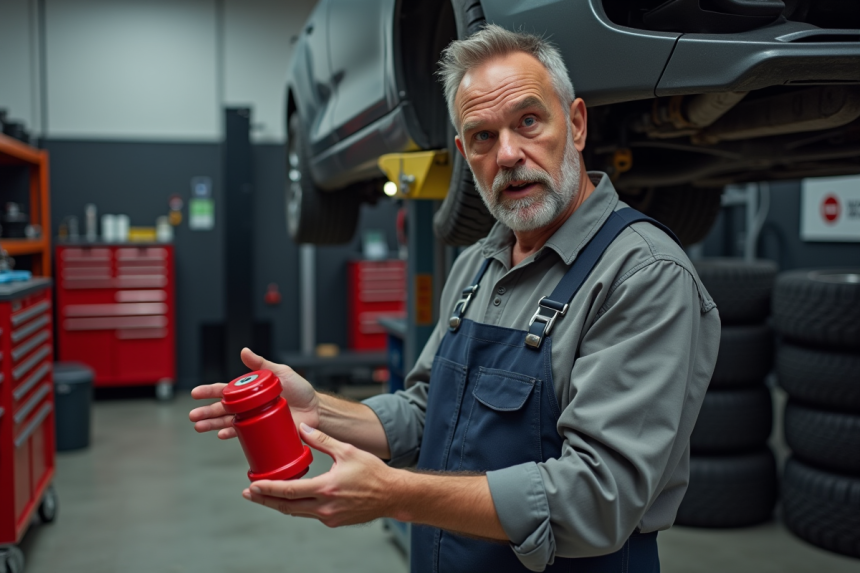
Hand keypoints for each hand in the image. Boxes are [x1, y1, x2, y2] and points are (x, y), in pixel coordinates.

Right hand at [189, 348, 319, 438]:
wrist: (315, 410)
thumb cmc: (300, 390)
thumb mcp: (280, 372)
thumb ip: (261, 363)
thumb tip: (244, 350)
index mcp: (251, 391)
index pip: (225, 390)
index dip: (209, 392)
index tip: (195, 393)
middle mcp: (249, 406)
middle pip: (222, 408)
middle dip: (206, 412)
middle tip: (193, 416)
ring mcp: (254, 420)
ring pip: (228, 422)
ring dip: (213, 425)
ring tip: (199, 427)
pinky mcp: (262, 432)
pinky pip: (243, 435)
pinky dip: (231, 435)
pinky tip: (221, 435)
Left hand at [242, 423, 397, 526]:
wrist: (393, 495)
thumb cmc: (374, 473)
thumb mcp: (347, 451)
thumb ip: (323, 440)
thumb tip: (304, 428)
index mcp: (326, 488)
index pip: (289, 491)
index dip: (268, 488)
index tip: (253, 485)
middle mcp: (325, 507)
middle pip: (286, 506)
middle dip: (265, 500)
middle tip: (249, 493)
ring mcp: (329, 516)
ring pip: (296, 513)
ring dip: (279, 505)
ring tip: (264, 496)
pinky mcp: (334, 521)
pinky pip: (310, 514)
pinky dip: (297, 507)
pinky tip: (291, 499)